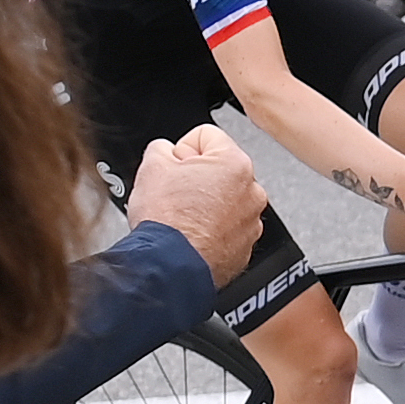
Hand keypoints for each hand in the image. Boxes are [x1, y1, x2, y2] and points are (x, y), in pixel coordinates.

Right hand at [124, 128, 269, 268]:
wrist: (170, 267)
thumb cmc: (167, 223)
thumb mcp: (152, 166)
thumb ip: (162, 147)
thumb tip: (167, 151)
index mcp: (234, 163)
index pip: (205, 136)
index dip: (181, 149)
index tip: (174, 165)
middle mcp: (252, 191)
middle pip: (218, 169)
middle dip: (196, 176)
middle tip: (175, 193)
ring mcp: (251, 221)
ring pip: (224, 199)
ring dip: (205, 203)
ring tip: (183, 216)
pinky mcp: (245, 246)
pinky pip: (227, 227)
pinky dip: (211, 228)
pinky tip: (192, 234)